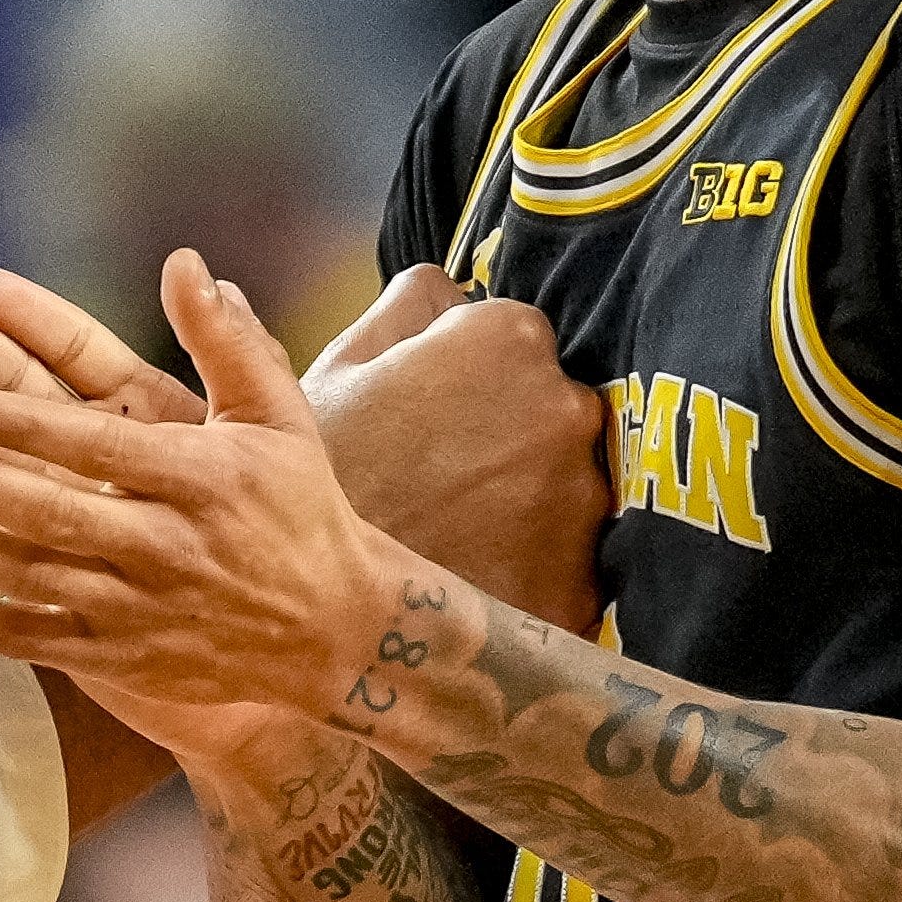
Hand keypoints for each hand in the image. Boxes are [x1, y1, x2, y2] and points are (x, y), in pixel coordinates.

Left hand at [0, 249, 418, 725]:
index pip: (99, 448)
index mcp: (201, 479)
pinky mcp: (119, 659)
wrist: (338, 634)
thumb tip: (185, 262)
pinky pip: (27, 638)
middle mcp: (165, 546)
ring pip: (25, 574)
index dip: (29, 429)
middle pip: (47, 510)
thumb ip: (227, 340)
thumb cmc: (301, 508)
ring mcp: (138, 609)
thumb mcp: (278, 417)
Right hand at [301, 264, 610, 633]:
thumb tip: (454, 290)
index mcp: (509, 339)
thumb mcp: (339, 366)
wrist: (315, 611)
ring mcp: (584, 497)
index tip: (432, 413)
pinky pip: (573, 561)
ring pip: (567, 483)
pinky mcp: (586, 578)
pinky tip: (475, 577)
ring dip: (528, 500)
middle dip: (510, 432)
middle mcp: (567, 406)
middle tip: (438, 476)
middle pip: (553, 405)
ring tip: (454, 532)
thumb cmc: (318, 477)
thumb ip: (410, 305)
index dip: (470, 374)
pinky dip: (535, 569)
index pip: (517, 337)